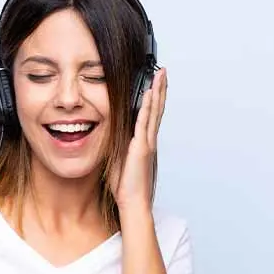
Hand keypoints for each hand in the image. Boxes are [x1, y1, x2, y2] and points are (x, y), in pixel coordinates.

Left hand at [109, 68, 166, 211]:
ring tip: (160, 75)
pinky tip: (148, 94)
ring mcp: (147, 142)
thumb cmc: (126, 185)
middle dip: (160, 88)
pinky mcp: (141, 147)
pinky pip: (144, 123)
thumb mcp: (119, 159)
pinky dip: (147, 107)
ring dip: (157, 92)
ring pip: (153, 111)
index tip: (156, 82)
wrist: (133, 201)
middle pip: (156, 108)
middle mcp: (148, 139)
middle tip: (163, 71)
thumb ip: (118, 145)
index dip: (154, 97)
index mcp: (143, 142)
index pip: (151, 114)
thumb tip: (111, 133)